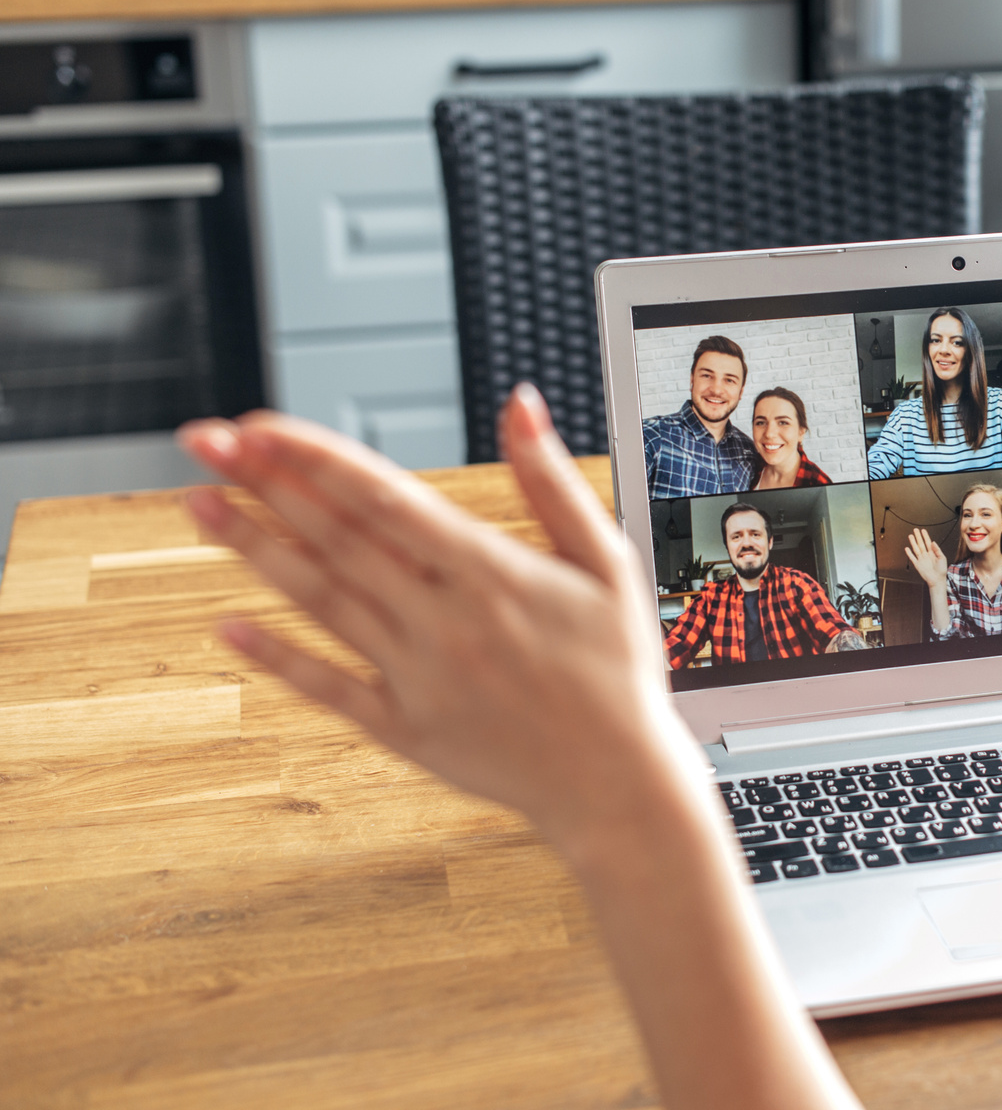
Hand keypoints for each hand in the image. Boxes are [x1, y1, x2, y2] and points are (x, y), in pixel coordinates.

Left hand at [179, 387, 860, 1109]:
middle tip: (206, 441)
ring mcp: (418, 678)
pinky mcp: (405, 729)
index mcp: (494, 572)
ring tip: (197, 504)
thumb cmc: (619, 667)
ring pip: (321, 601)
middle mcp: (446, 621)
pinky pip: (327, 686)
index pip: (384, 498)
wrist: (618, 783)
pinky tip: (226, 624)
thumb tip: (519, 404)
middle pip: (338, 539)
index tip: (262, 426)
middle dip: (264, 484)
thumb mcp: (607, 561)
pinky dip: (274, 657)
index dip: (316, 459)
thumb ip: (553, 482)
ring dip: (253, 550)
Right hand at [904, 527, 947, 586]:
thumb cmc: (941, 570)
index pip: (928, 542)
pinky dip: (909, 553)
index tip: (923, 530)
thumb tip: (933, 542)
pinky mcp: (917, 565)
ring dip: (913, 542)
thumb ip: (937, 550)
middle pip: (921, 544)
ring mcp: (921, 560)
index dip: (925, 536)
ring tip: (910, 536)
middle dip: (918, 537)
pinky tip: (907, 548)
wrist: (937, 580)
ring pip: (916, 549)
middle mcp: (926, 555)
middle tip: (915, 530)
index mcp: (933, 553)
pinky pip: (912, 558)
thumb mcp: (942, 558)